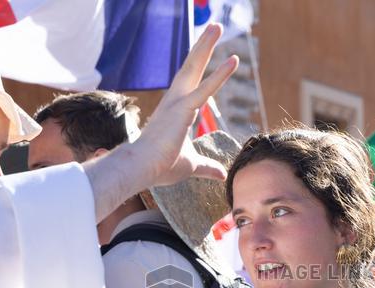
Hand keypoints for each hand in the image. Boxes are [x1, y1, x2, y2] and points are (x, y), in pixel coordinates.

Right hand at [130, 24, 238, 186]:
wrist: (142, 170)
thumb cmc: (161, 167)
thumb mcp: (191, 165)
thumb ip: (207, 166)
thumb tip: (222, 174)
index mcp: (177, 111)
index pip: (192, 85)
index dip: (202, 70)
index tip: (208, 55)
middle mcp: (175, 100)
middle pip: (191, 67)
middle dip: (203, 47)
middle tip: (214, 28)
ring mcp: (178, 102)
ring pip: (194, 68)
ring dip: (206, 46)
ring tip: (217, 26)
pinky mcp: (183, 110)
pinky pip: (205, 89)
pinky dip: (220, 75)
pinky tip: (233, 60)